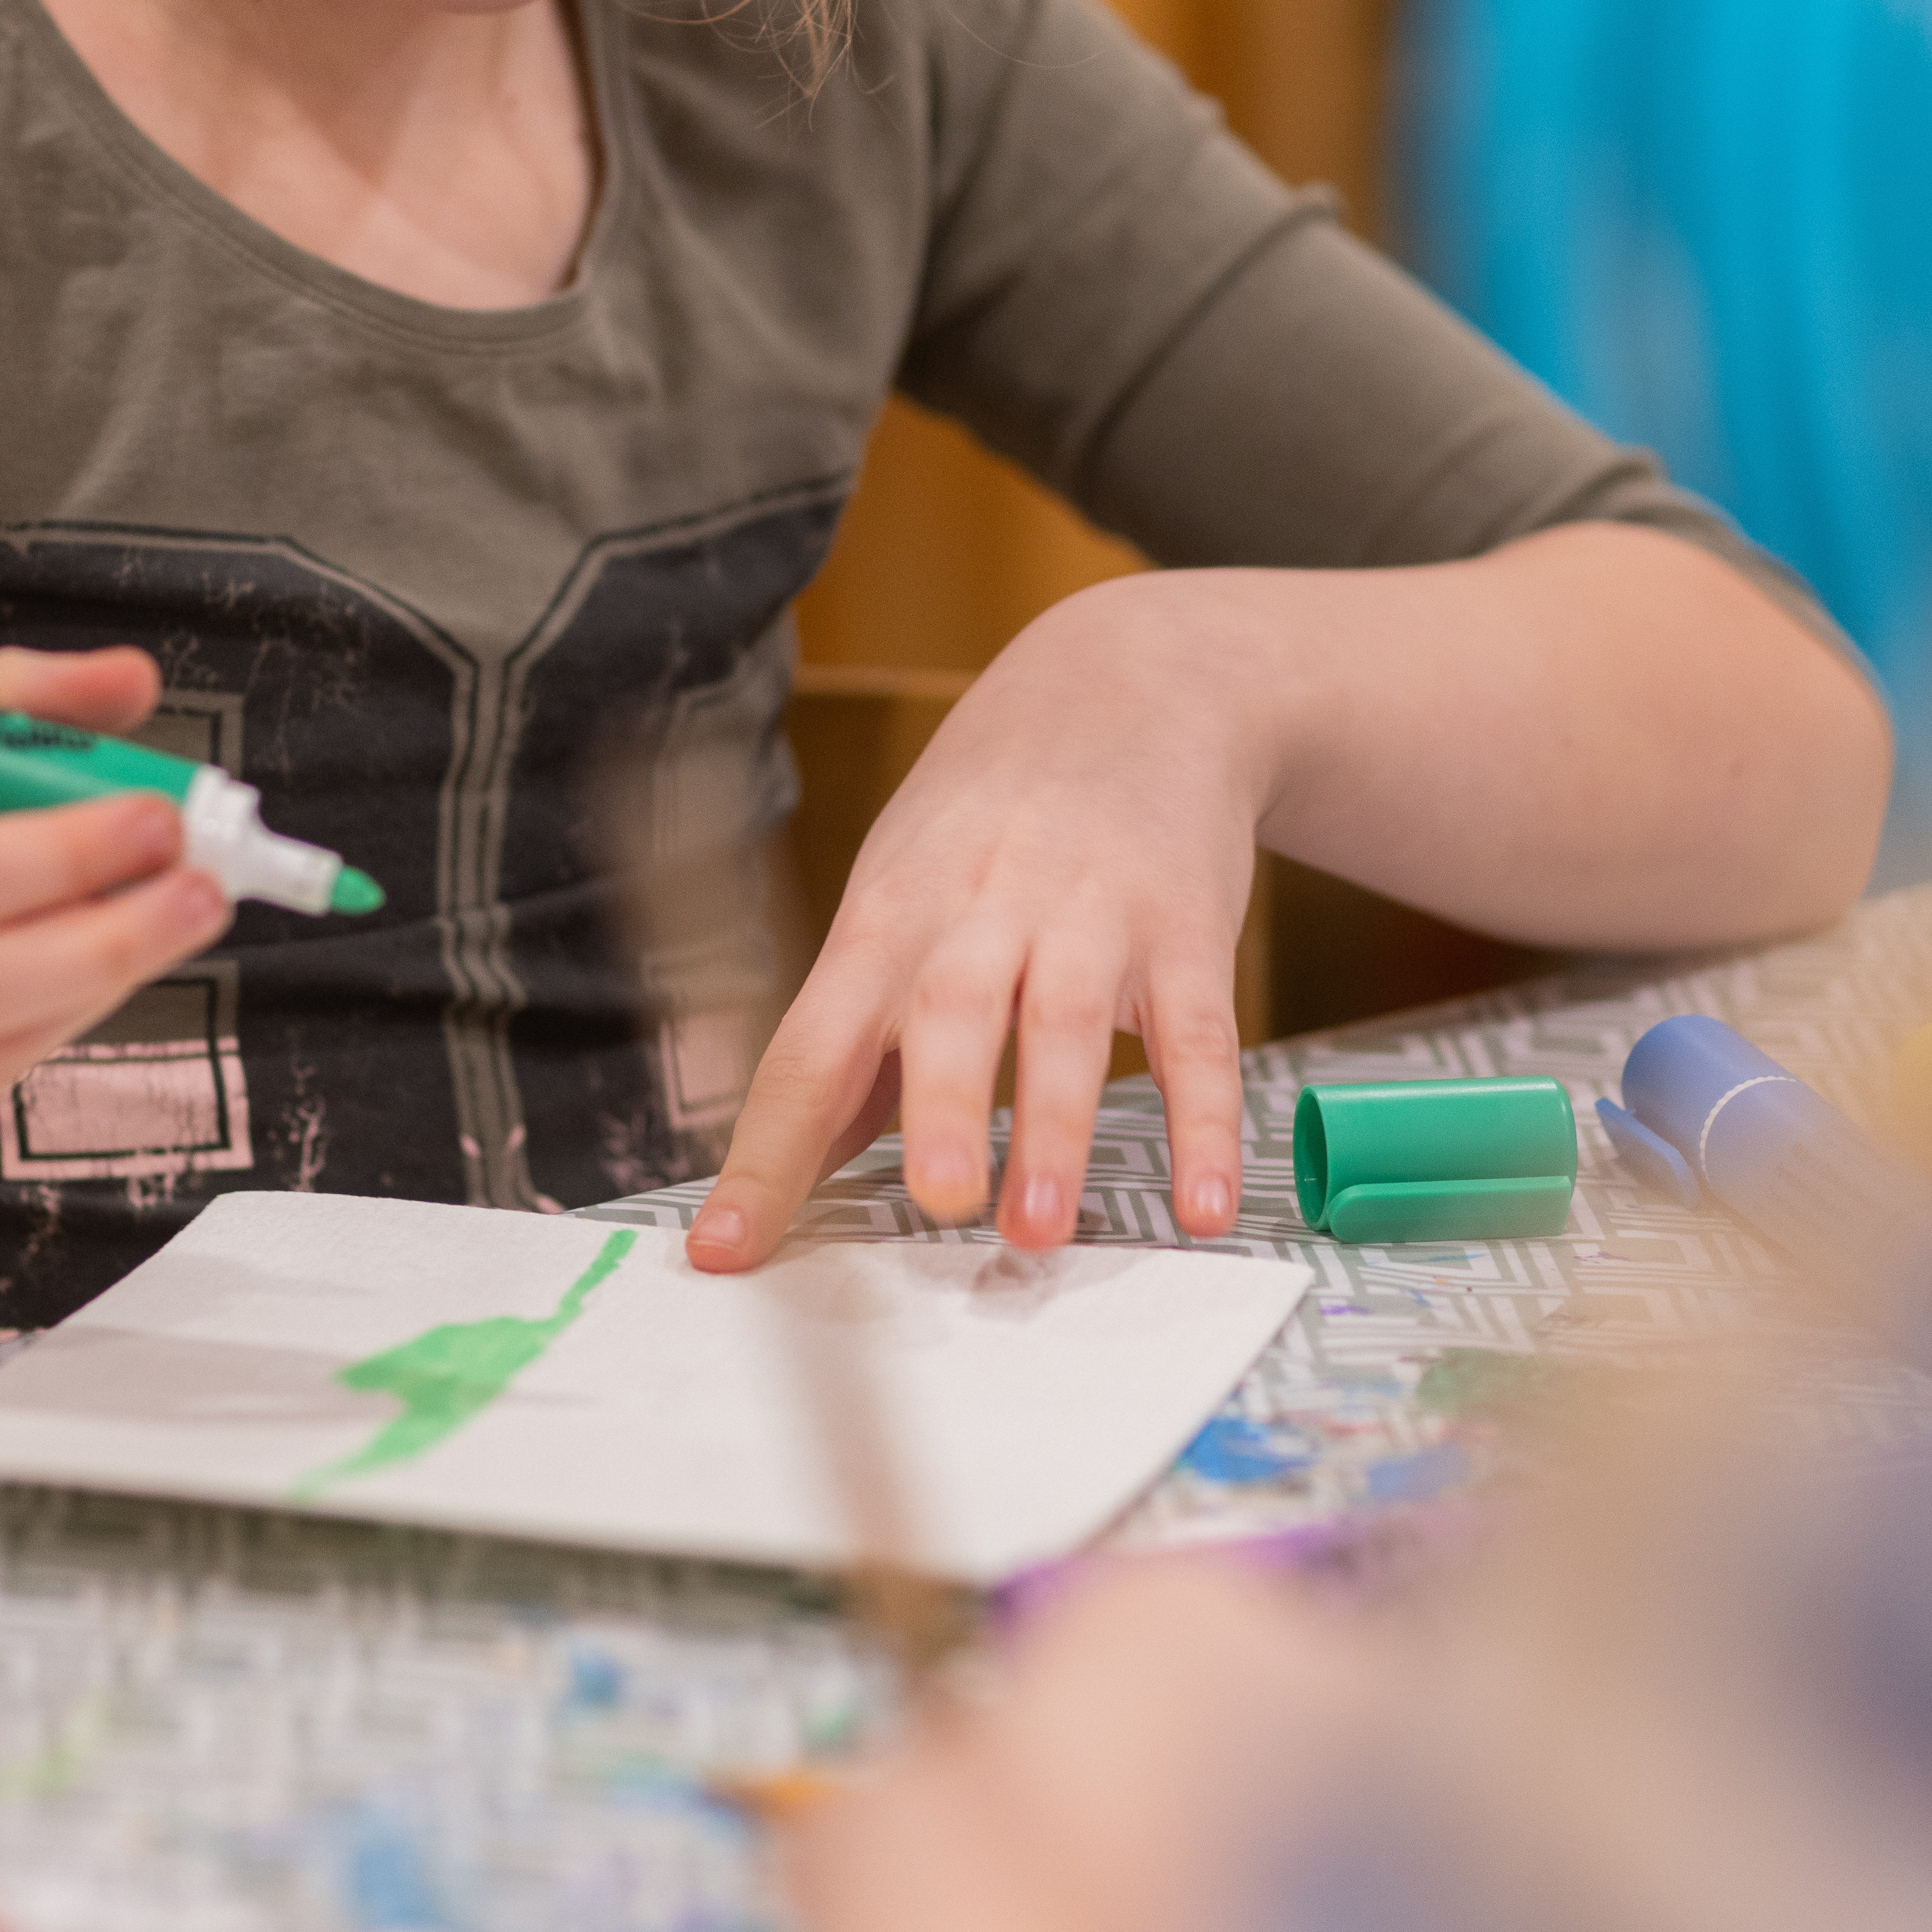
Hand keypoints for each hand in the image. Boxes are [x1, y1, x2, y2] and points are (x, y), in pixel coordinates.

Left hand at [695, 582, 1264, 1269]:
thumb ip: (859, 1034)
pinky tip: (1202, 1202)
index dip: (765, 1152)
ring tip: (1041, 1226)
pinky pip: (1199, 1036)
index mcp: (888, 919)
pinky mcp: (1187, 928)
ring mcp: (1091, 916)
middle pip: (948, 1012)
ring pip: (1069, 1023)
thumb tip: (795, 1162)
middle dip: (940, 1109)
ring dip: (1055, 1127)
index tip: (728, 1249)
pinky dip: (1203, 1122)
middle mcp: (982, 911)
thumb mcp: (901, 894)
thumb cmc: (993, 815)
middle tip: (937, 1202)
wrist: (1137, 682)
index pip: (810, 1047)